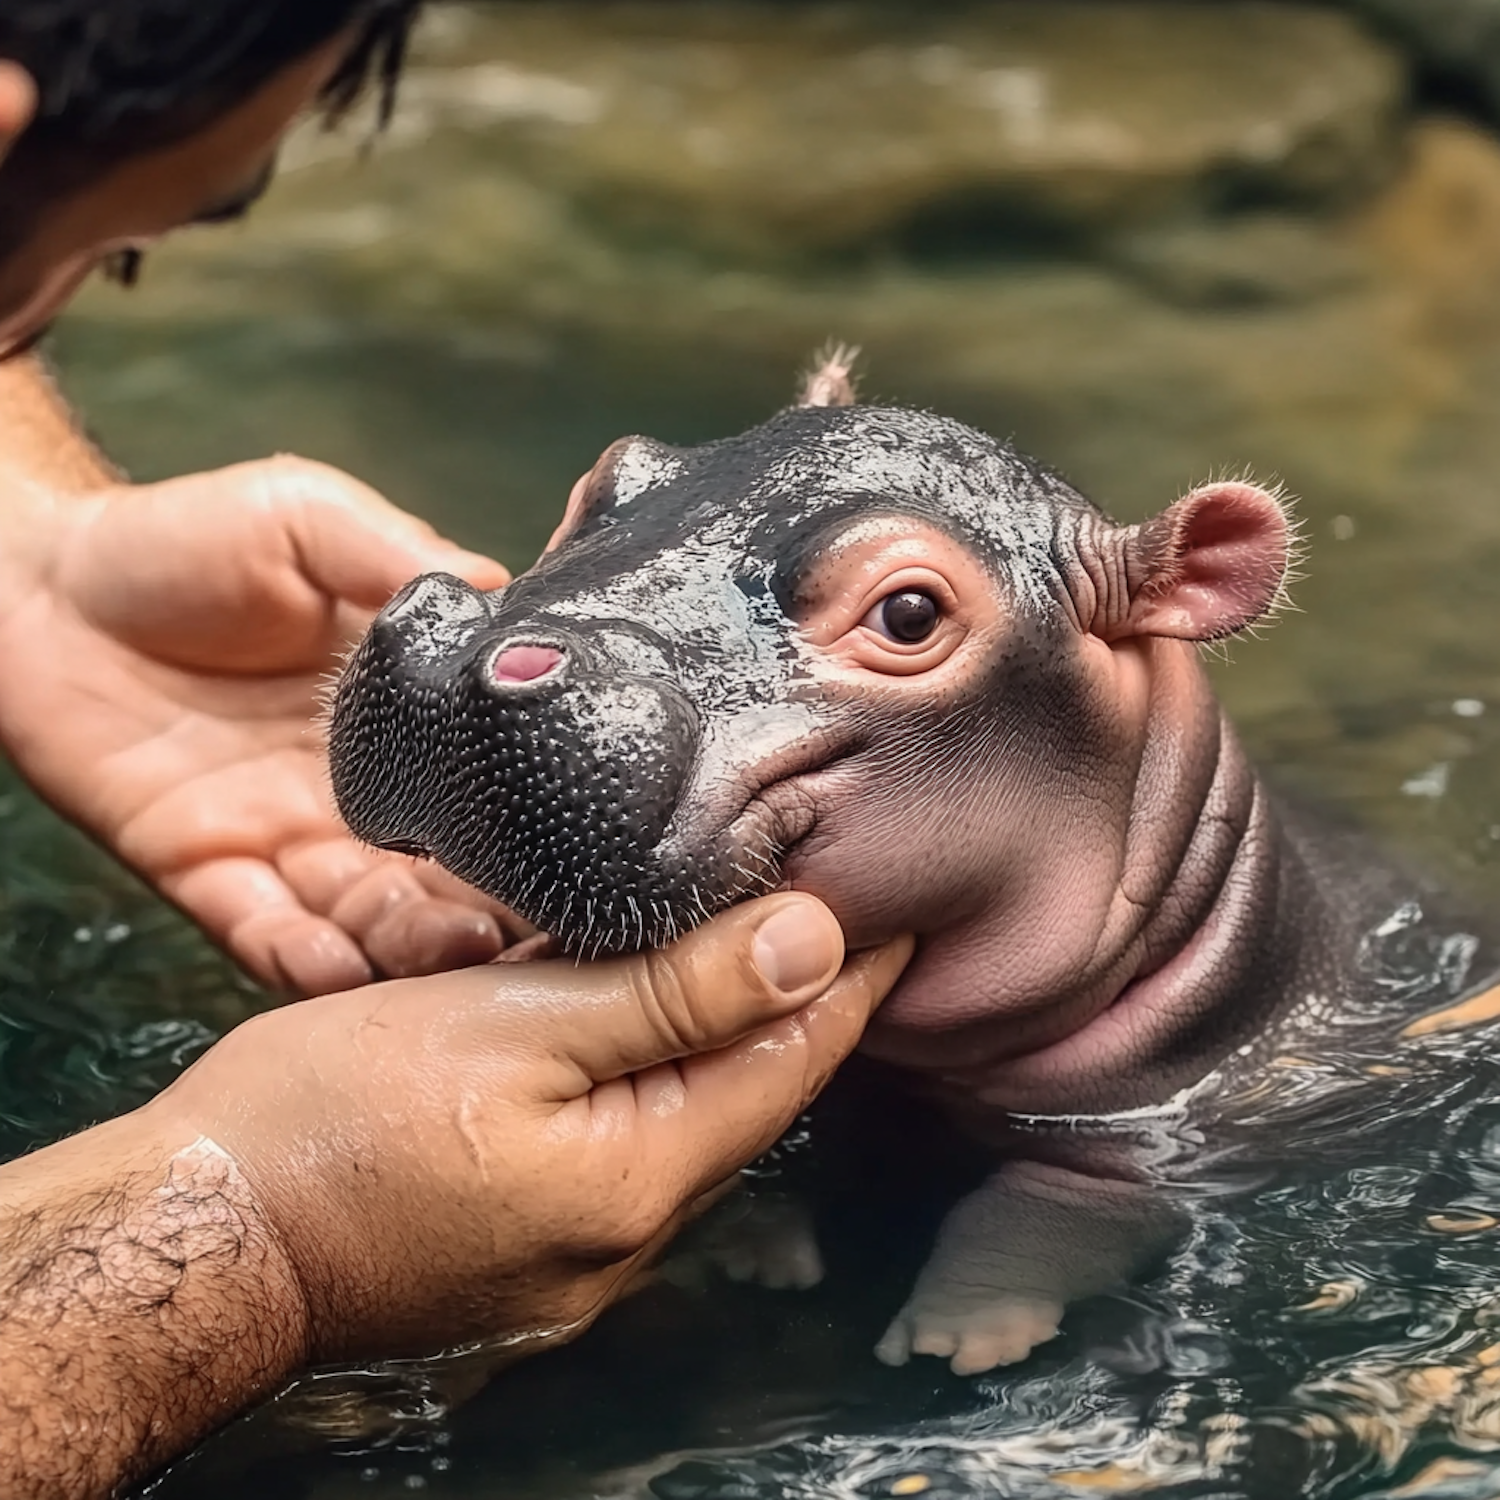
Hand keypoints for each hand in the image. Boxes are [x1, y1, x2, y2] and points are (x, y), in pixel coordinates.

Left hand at [0, 454, 515, 994]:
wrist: (35, 582)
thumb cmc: (179, 540)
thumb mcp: (308, 520)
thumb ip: (400, 558)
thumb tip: (507, 592)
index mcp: (398, 717)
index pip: (484, 780)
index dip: (532, 817)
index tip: (583, 842)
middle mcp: (359, 793)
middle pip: (445, 871)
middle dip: (492, 906)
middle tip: (535, 923)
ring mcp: (287, 838)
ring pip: (370, 919)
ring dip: (415, 945)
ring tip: (458, 951)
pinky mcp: (208, 872)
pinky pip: (264, 934)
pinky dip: (303, 962)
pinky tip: (341, 968)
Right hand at [0, 894, 910, 1497]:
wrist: (204, 1230)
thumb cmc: (331, 1117)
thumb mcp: (507, 1023)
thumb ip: (667, 992)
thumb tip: (810, 944)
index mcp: (641, 1176)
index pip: (794, 1056)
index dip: (852, 973)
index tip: (897, 902)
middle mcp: (632, 1233)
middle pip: (752, 1091)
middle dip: (797, 997)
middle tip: (832, 897)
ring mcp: (583, 1249)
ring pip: (692, 1113)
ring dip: (725, 1028)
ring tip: (754, 935)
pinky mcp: (535, 1239)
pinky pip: (631, 1137)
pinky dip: (659, 1066)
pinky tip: (648, 1010)